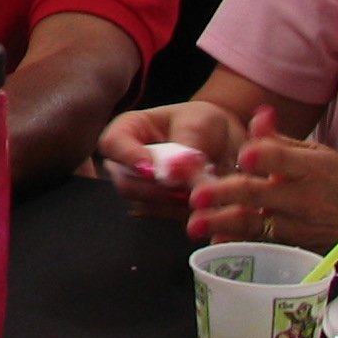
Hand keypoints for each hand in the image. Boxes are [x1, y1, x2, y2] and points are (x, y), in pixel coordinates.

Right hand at [94, 100, 246, 220]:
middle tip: (186, 188)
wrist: (223, 142)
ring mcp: (140, 185)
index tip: (153, 171)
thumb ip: (185, 145)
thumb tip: (173, 173)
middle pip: (125, 182)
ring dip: (175, 202)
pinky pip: (164, 215)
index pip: (113, 144)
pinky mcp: (157, 205)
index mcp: (129, 129)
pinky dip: (185, 210)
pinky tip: (204, 198)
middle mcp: (127, 160)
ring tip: (204, 188)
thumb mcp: (198, 124)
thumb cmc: (204, 123)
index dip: (128, 159)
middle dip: (157, 189)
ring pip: (144, 203)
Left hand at [184, 120, 337, 252]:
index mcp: (309, 168)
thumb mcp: (318, 154)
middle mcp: (301, 197)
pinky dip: (239, 243)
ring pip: (253, 224)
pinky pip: (261, 245)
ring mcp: (296, 225)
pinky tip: (218, 241)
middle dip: (225, 194)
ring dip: (222, 224)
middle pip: (258, 193)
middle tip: (198, 195)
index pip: (283, 158)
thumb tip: (258, 116)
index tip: (245, 154)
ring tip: (196, 224)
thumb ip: (281, 141)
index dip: (264, 155)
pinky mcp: (293, 246)